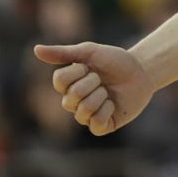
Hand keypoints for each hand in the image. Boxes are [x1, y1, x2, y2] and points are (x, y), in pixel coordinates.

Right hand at [33, 41, 155, 135]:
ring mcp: (87, 115)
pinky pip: (95, 124)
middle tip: (103, 79)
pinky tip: (113, 104)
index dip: (78, 72)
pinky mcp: (101, 126)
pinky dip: (107, 110)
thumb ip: (63, 53)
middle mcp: (74, 102)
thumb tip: (35, 49)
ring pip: (82, 112)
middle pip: (71, 97)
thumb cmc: (115, 60)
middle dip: (92, 83)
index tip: (91, 66)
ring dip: (101, 96)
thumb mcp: (89, 52)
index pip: (59, 81)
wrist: (142, 71)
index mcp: (68, 84)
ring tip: (108, 91)